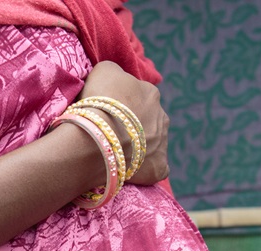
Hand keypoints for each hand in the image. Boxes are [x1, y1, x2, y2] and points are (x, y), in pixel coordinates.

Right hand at [78, 61, 169, 186]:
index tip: (107, 111)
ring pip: (152, 143)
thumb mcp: (103, 70)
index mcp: (151, 93)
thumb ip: (115, 71)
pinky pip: (155, 168)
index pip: (138, 95)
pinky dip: (145, 169)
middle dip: (134, 125)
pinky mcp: (159, 167)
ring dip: (139, 146)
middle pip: (148, 120)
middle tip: (112, 132)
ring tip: (117, 151)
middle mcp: (163, 117)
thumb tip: (117, 79)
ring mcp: (163, 144)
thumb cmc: (99, 101)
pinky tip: (130, 170)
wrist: (96, 138)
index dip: (121, 103)